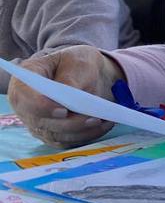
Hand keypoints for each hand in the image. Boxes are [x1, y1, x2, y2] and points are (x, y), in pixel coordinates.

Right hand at [7, 46, 123, 147]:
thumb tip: (69, 98)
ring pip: (55, 134)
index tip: (63, 110)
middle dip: (68, 123)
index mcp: (24, 81)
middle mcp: (25, 106)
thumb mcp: (77, 61)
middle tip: (92, 118)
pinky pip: (67, 141)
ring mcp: (37, 122)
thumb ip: (71, 78)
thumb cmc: (77, 63)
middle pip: (40, 121)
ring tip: (102, 121)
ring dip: (80, 131)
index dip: (40, 106)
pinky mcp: (53, 133)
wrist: (87, 74)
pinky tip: (104, 125)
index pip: (22, 97)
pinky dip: (86, 135)